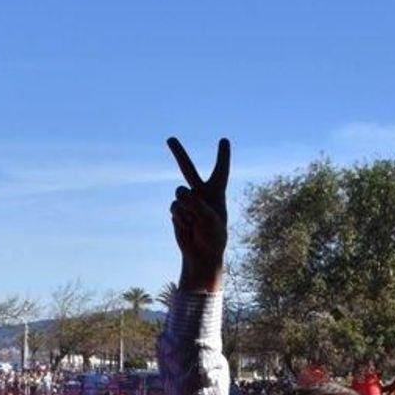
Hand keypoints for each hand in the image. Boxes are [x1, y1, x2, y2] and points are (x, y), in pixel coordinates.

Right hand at [167, 136, 230, 288]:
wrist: (202, 255)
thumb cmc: (212, 237)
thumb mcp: (208, 219)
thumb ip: (195, 203)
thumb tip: (179, 192)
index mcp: (216, 193)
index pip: (220, 171)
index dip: (222, 156)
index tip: (224, 140)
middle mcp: (201, 194)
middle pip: (188, 169)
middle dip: (178, 154)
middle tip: (170, 138)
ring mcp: (187, 202)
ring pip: (179, 193)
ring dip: (186, 207)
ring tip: (194, 222)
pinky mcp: (177, 211)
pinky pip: (174, 207)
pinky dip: (180, 217)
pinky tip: (187, 227)